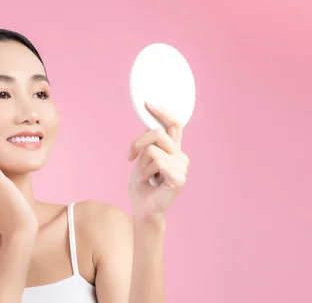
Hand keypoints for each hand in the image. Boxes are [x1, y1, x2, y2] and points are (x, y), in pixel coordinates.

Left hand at [127, 103, 189, 220]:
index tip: (148, 103)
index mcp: (173, 149)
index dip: (163, 112)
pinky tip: (147, 181)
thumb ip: (147, 142)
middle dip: (137, 143)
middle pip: (158, 132)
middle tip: (129, 156)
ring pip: (153, 149)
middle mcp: (180, 155)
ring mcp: (182, 166)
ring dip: (141, 163)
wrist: (143, 208)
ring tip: (144, 176)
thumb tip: (147, 123)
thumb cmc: (141, 185)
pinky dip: (145, 171)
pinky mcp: (179, 177)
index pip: (174, 124)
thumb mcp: (141, 158)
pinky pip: (157, 161)